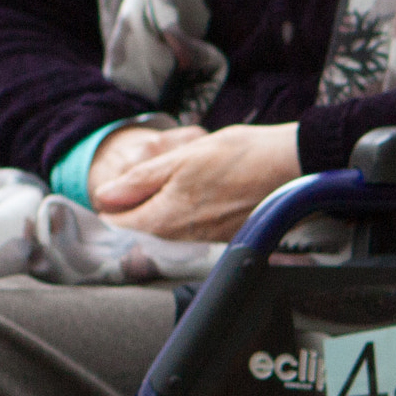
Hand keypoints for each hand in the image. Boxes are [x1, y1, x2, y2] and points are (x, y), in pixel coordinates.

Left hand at [94, 122, 300, 240]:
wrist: (291, 166)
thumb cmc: (237, 156)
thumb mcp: (179, 158)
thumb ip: (140, 181)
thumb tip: (105, 197)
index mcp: (169, 217)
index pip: (123, 223)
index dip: (111, 207)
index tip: (109, 193)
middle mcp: (189, 237)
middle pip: (147, 230)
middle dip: (136, 210)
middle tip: (134, 186)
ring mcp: (212, 239)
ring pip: (173, 231)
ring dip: (164, 211)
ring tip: (172, 183)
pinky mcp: (230, 236)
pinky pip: (198, 231)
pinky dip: (190, 214)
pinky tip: (201, 193)